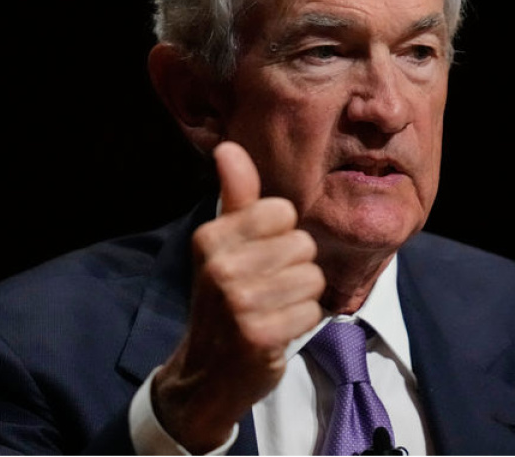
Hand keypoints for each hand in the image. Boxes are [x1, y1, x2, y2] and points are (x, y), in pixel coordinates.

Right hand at [152, 141, 325, 452]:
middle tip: (266, 287)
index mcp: (210, 236)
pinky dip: (301, 322)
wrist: (206, 369)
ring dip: (300, 296)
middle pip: (302, 245)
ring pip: (311, 277)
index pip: (282, 211)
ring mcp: (238, 302)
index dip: (279, 234)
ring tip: (272, 307)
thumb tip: (228, 147)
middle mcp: (220, 266)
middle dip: (294, 267)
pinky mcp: (258, 335)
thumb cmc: (224, 296)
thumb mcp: (223, 243)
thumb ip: (234, 195)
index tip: (259, 255)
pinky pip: (311, 311)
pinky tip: (276, 330)